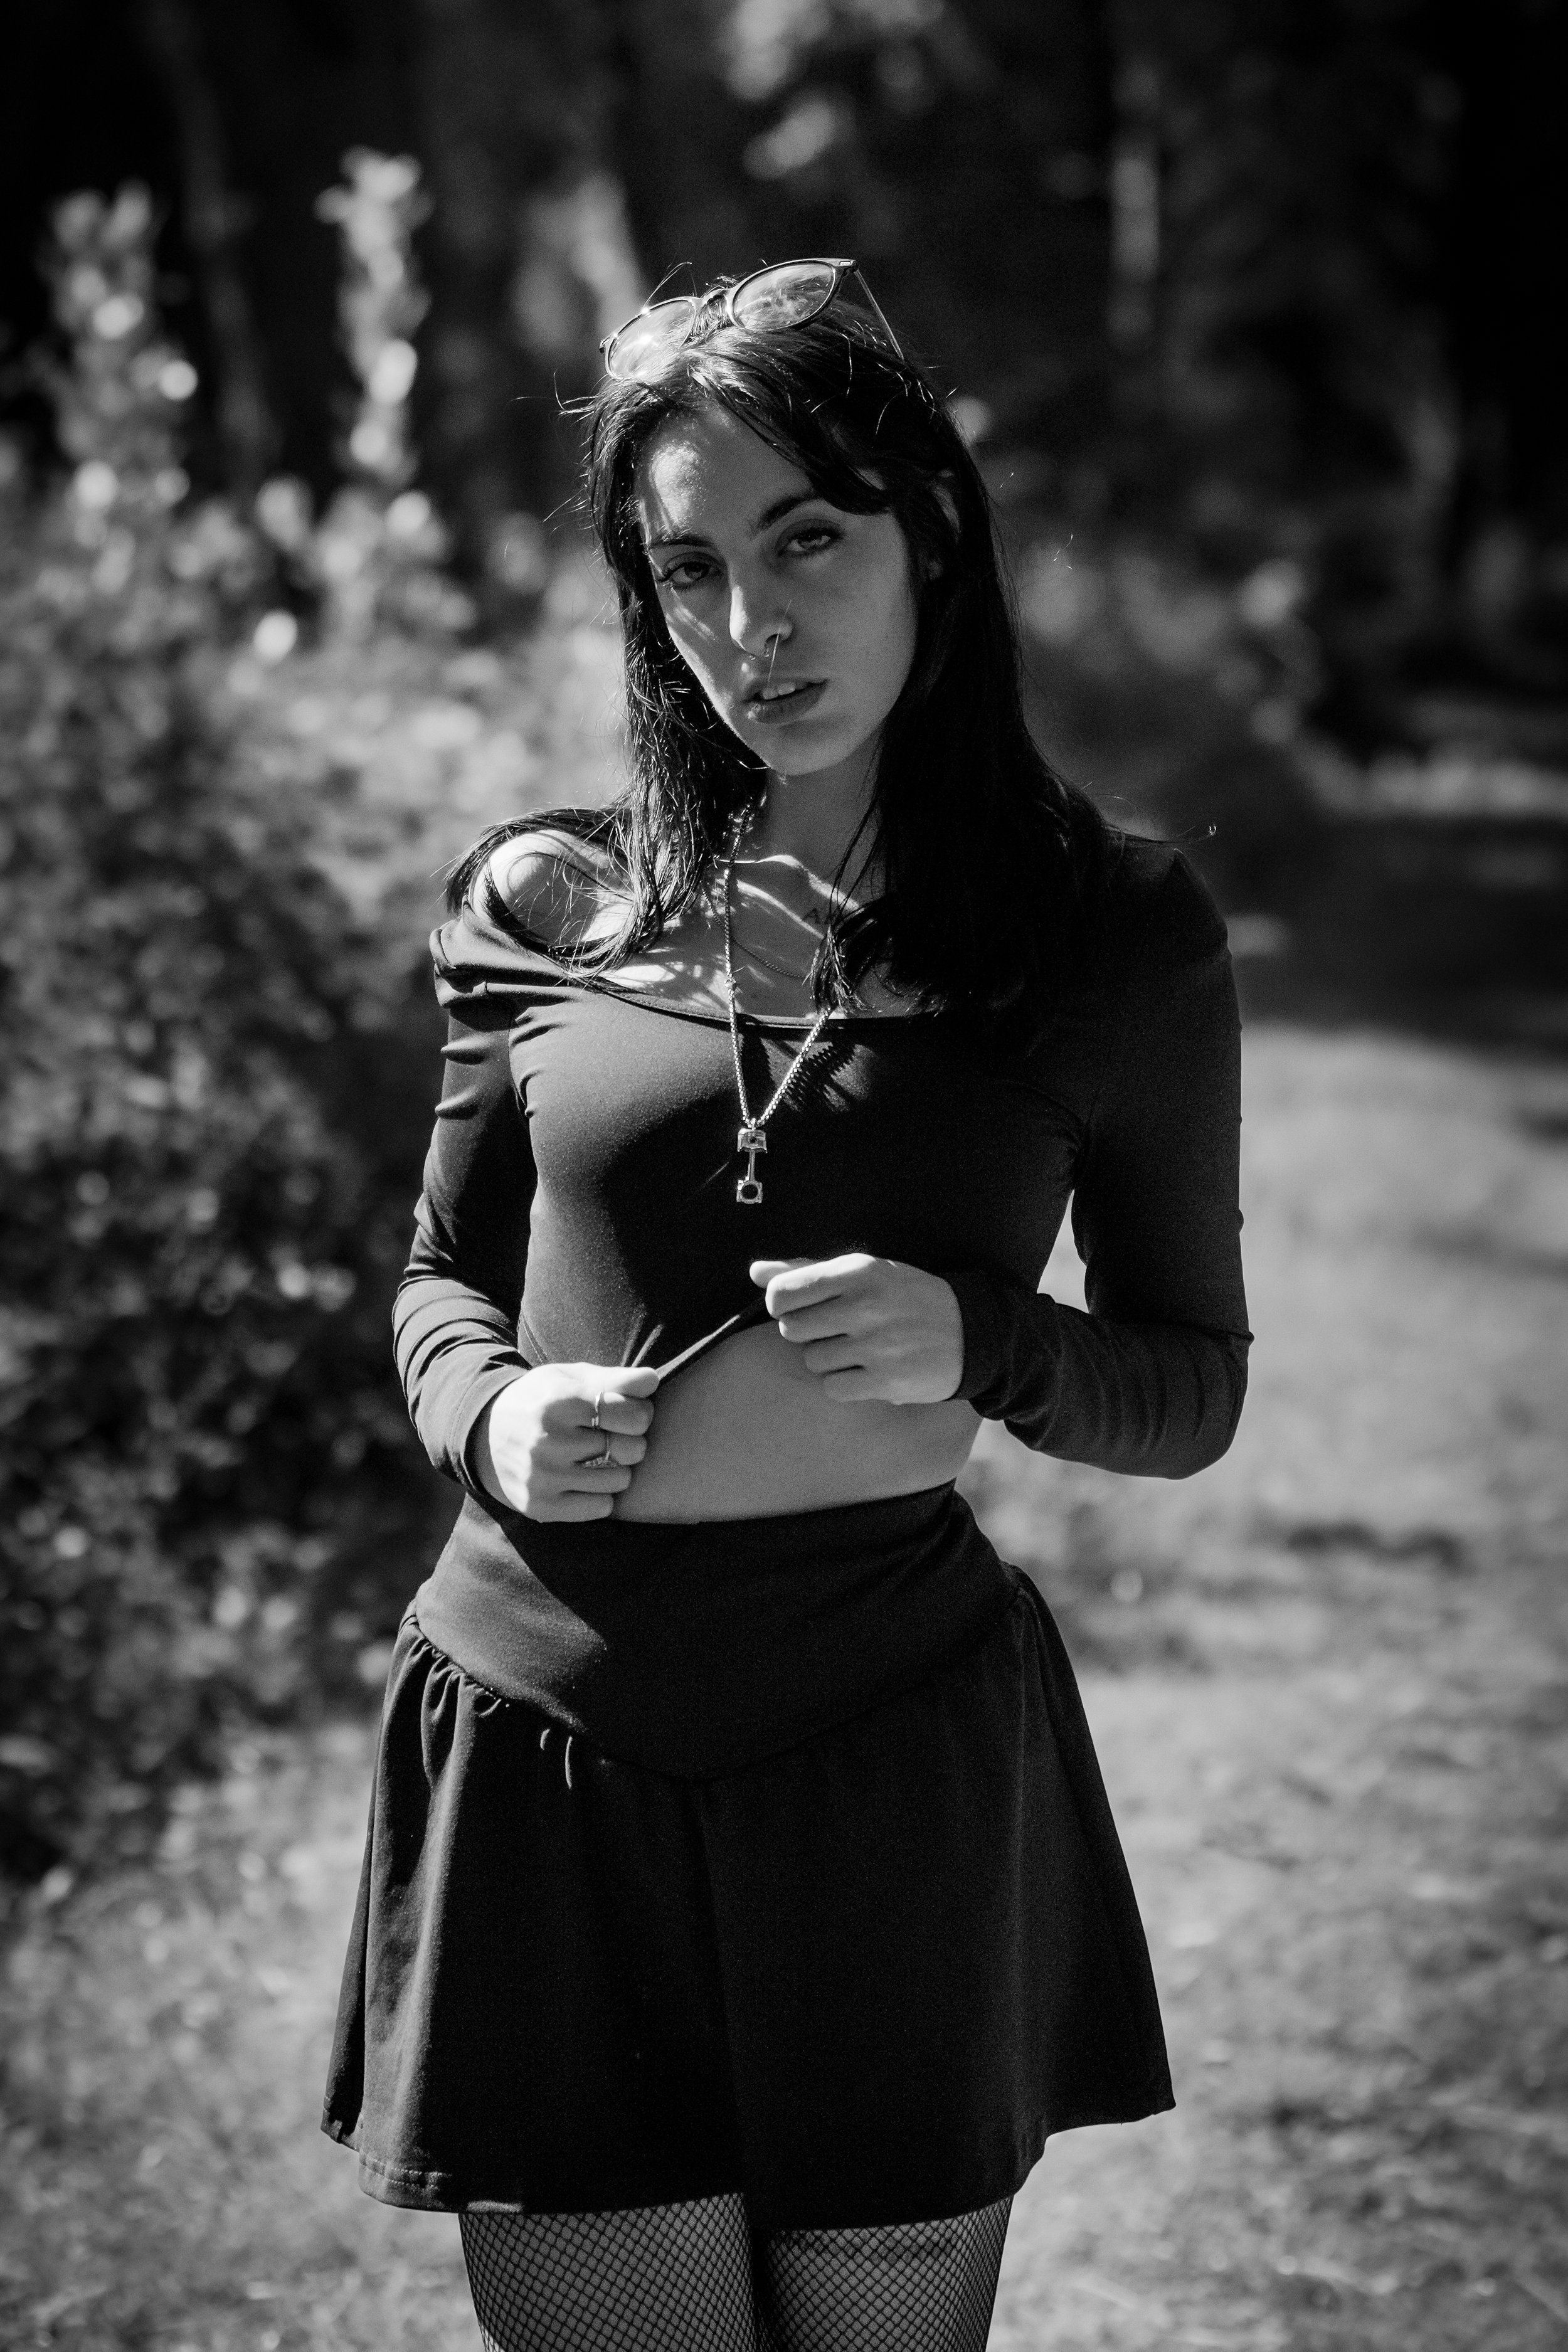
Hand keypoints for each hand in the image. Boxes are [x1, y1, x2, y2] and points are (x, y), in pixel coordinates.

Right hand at [475, 1363, 657, 1520]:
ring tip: (599, 1457)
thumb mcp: (571, 1377)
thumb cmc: (543, 1401)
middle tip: (616, 1436)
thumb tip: (652, 1381)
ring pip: (619, 1480)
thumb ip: (615, 1378)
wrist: (485, 1435)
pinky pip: (601, 1507)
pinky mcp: (540, 1506)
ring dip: (618, 1468)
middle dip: (632, 1441)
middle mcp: (548, 1441)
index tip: (630, 1412)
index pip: (631, 1414)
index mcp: (558, 1401)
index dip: (641, 1412)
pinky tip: (584, 1479)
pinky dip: (601, 1494)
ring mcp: (542, 1477)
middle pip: (630, 1448)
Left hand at [750, 1254, 963, 1405]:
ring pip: (812, 1360)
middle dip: (808, 1332)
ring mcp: (876, 1346)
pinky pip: (833, 1387)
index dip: (783, 1304)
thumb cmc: (907, 1297)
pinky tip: (867, 1370)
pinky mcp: (886, 1381)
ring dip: (829, 1358)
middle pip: (791, 1330)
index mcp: (858, 1272)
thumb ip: (807, 1271)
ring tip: (860, 1348)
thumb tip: (756, 1271)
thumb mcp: (865, 1272)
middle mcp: (865, 1307)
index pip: (782, 1293)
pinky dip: (844, 1383)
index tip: (801, 1307)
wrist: (970, 1332)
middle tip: (838, 1328)